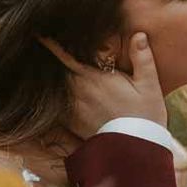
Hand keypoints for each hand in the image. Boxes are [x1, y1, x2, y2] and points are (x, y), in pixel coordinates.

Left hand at [39, 32, 166, 138]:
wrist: (135, 151)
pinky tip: (56, 96)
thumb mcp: (149, 85)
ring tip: (44, 71)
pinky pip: (58, 107)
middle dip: (49, 61)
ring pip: (56, 88)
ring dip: (52, 80)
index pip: (65, 56)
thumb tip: (139, 34)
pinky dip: (55, 99)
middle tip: (41, 49)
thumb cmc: (144, 115)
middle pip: (56, 71)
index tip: (37, 34)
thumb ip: (142, 58)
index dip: (50, 44)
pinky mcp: (72, 124)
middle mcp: (78, 92)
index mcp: (93, 78)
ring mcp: (72, 109)